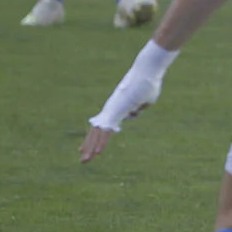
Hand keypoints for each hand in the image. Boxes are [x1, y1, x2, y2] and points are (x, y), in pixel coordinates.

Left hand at [80, 40, 177, 161]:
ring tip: (85, 160)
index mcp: (116, 107)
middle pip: (96, 130)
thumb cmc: (148, 83)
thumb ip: (137, 109)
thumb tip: (132, 114)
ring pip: (98, 132)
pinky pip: (106, 130)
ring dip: (91, 147)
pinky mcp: (116, 111)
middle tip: (83, 159)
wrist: (147, 72)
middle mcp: (110, 109)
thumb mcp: (144, 101)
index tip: (88, 147)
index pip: (102, 125)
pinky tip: (98, 152)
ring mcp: (111, 109)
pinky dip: (101, 142)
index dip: (95, 137)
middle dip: (89, 145)